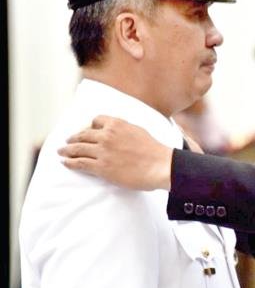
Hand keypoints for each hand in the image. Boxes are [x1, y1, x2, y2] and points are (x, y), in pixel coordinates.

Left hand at [58, 115, 172, 190]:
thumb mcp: (138, 130)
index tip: (85, 131)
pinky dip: (70, 162)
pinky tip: (65, 162)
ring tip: (61, 152)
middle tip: (67, 142)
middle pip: (83, 134)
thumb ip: (124, 129)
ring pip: (77, 148)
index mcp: (117, 124)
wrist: (159, 165)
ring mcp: (102, 151)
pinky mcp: (101, 167)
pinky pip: (79, 163)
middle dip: (73, 138)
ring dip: (67, 150)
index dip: (88, 126)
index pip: (96, 121)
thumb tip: (117, 131)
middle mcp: (106, 135)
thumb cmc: (153, 150)